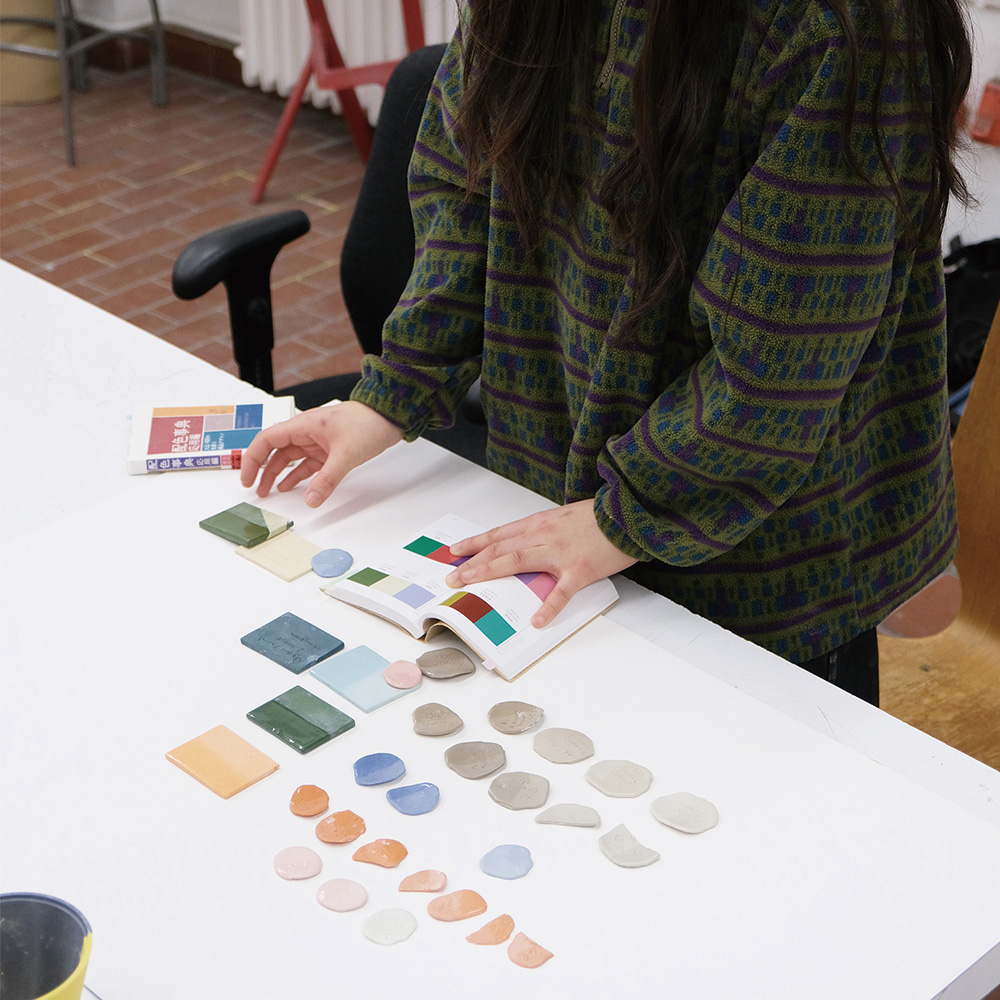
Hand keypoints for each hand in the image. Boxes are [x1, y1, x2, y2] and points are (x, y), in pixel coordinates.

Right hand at [239, 402, 402, 506]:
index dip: (252, 459)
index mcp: (303, 425)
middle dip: (262, 470)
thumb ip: (327, 480)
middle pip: (275, 451)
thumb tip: (311, 500)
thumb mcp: (346, 455)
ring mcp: (317, 441)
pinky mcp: (329, 449)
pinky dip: (297, 474)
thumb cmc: (368, 424)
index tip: (247, 479)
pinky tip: (290, 486)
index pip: (267, 440)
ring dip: (278, 474)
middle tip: (255, 490)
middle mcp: (306, 432)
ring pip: (290, 458)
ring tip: (269, 492)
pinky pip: (306, 463)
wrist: (390, 416)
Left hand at [444, 501, 636, 627]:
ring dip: (490, 573)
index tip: (454, 551)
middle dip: (472, 563)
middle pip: (500, 549)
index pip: (498, 534)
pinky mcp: (580, 569)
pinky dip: (548, 607)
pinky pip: (561, 591)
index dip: (474, 544)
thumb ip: (541, 531)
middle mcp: (544, 535)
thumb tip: (522, 544)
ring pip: (517, 562)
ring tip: (470, 587)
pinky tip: (537, 621)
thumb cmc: (598, 517)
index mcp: (539, 523)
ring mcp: (560, 552)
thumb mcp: (562, 517)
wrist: (627, 513)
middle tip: (452, 577)